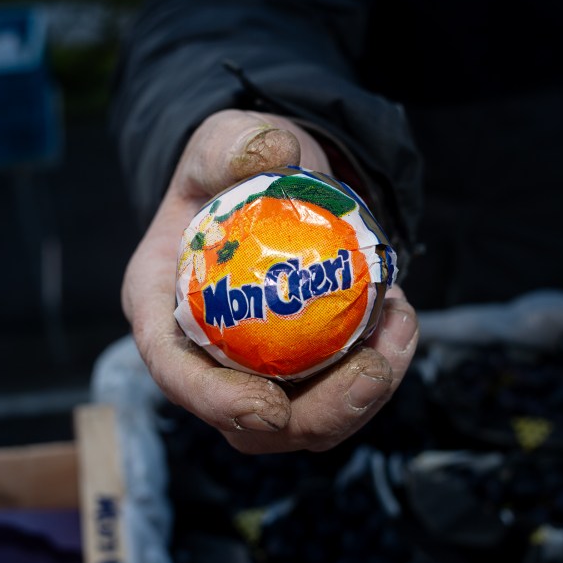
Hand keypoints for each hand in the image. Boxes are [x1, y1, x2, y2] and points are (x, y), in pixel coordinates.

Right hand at [121, 109, 419, 452]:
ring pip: (303, 421)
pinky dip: (378, 368)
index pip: (175, 371)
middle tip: (372, 371)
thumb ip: (235, 143)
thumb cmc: (230, 167)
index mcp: (160, 308)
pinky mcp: (300, 371)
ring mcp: (253, 371)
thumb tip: (275, 151)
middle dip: (316, 414)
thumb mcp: (223, 140)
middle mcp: (203, 354)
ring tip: (401, 325)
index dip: (216, 401)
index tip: (271, 409)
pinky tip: (402, 318)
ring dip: (361, 394)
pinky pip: (338, 393)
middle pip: (247, 422)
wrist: (269, 183)